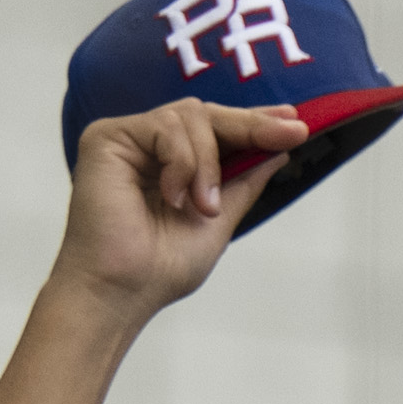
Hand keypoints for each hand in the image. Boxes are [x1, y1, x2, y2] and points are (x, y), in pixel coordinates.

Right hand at [49, 101, 303, 320]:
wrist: (123, 289)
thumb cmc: (161, 266)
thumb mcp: (220, 220)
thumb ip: (244, 182)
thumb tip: (278, 149)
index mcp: (173, 163)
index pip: (217, 130)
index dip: (255, 122)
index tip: (295, 122)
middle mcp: (148, 144)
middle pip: (206, 114)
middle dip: (251, 126)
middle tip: (290, 134)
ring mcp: (128, 137)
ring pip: (191, 117)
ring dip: (209, 165)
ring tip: (204, 207)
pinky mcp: (107, 136)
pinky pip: (165, 128)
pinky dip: (182, 164)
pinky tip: (175, 198)